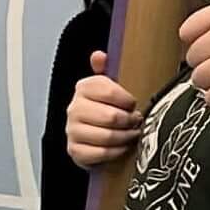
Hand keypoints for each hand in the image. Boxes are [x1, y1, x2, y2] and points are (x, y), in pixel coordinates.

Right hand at [67, 52, 140, 167]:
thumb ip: (106, 69)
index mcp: (83, 88)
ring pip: (108, 137)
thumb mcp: (108, 86)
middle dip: (129, 121)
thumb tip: (98, 55)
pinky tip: (122, 147)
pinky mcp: (75, 151)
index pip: (110, 91)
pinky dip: (116, 152)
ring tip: (133, 133)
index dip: (128, 101)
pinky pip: (101, 153)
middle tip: (136, 121)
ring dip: (126, 137)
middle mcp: (74, 108)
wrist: (91, 137)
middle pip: (111, 117)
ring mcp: (73, 130)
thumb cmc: (105, 108)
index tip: (133, 104)